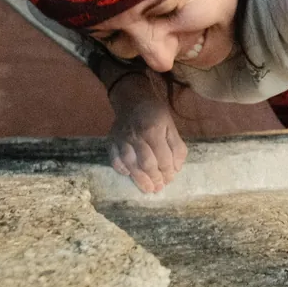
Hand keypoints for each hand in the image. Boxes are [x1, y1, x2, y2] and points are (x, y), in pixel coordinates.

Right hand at [107, 74, 186, 193]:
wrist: (132, 98)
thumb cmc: (155, 112)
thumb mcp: (170, 125)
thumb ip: (176, 146)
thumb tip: (176, 167)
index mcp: (153, 131)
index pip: (162, 158)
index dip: (168, 171)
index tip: (170, 179)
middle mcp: (136, 136)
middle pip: (146, 164)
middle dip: (154, 179)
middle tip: (159, 188)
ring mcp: (121, 139)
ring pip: (129, 164)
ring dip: (139, 179)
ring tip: (147, 188)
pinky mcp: (111, 140)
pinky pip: (114, 158)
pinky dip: (120, 168)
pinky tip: (128, 174)